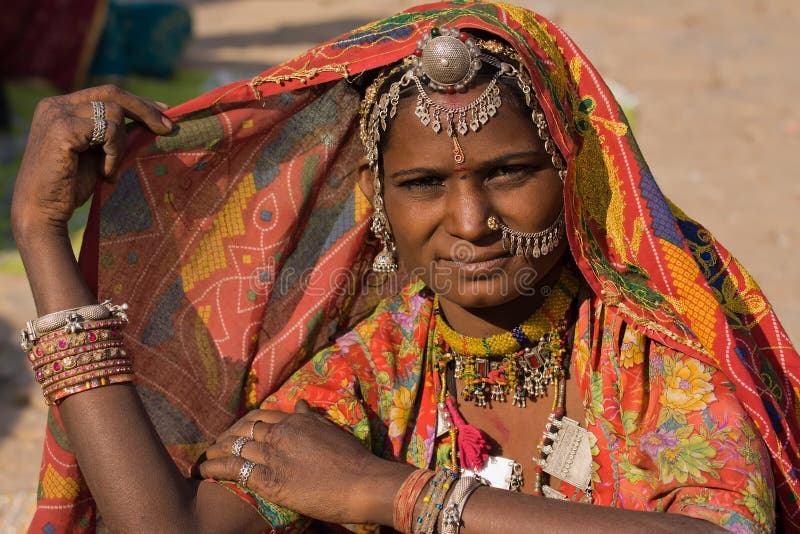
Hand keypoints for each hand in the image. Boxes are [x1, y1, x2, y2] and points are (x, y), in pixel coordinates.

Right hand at [11, 85, 171, 237]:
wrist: (42, 210)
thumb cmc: (70, 185)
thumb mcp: (97, 152)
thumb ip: (114, 134)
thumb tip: (154, 121)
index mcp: (62, 106)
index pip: (107, 93)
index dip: (138, 101)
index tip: (164, 112)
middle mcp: (56, 104)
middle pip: (113, 93)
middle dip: (145, 110)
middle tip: (167, 129)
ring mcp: (57, 114)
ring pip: (115, 114)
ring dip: (121, 145)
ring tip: (109, 170)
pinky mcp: (62, 128)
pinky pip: (108, 131)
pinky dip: (114, 154)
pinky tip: (103, 174)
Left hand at [200, 400, 413, 525]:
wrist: (362, 482)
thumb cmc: (354, 460)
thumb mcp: (330, 431)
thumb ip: (311, 419)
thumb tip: (299, 404)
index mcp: (296, 421)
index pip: (260, 417)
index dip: (243, 425)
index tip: (235, 432)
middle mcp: (281, 434)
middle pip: (242, 430)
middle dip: (225, 437)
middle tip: (215, 445)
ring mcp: (274, 455)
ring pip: (234, 448)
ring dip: (215, 452)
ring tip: (203, 459)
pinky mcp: (269, 479)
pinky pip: (233, 469)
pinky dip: (215, 468)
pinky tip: (203, 472)